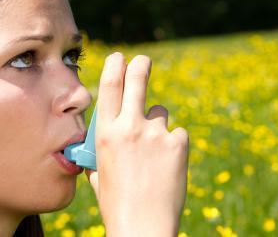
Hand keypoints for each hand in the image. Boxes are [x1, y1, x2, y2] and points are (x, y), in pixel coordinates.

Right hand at [86, 52, 188, 236]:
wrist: (143, 227)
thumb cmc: (117, 203)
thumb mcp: (99, 174)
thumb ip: (101, 153)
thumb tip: (103, 142)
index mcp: (106, 133)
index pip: (110, 86)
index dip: (115, 66)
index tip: (120, 57)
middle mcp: (129, 127)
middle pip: (138, 79)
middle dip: (141, 65)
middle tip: (143, 60)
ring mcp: (155, 133)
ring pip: (161, 113)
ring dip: (158, 125)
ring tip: (155, 153)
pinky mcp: (178, 143)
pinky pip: (177, 135)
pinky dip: (173, 145)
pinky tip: (168, 166)